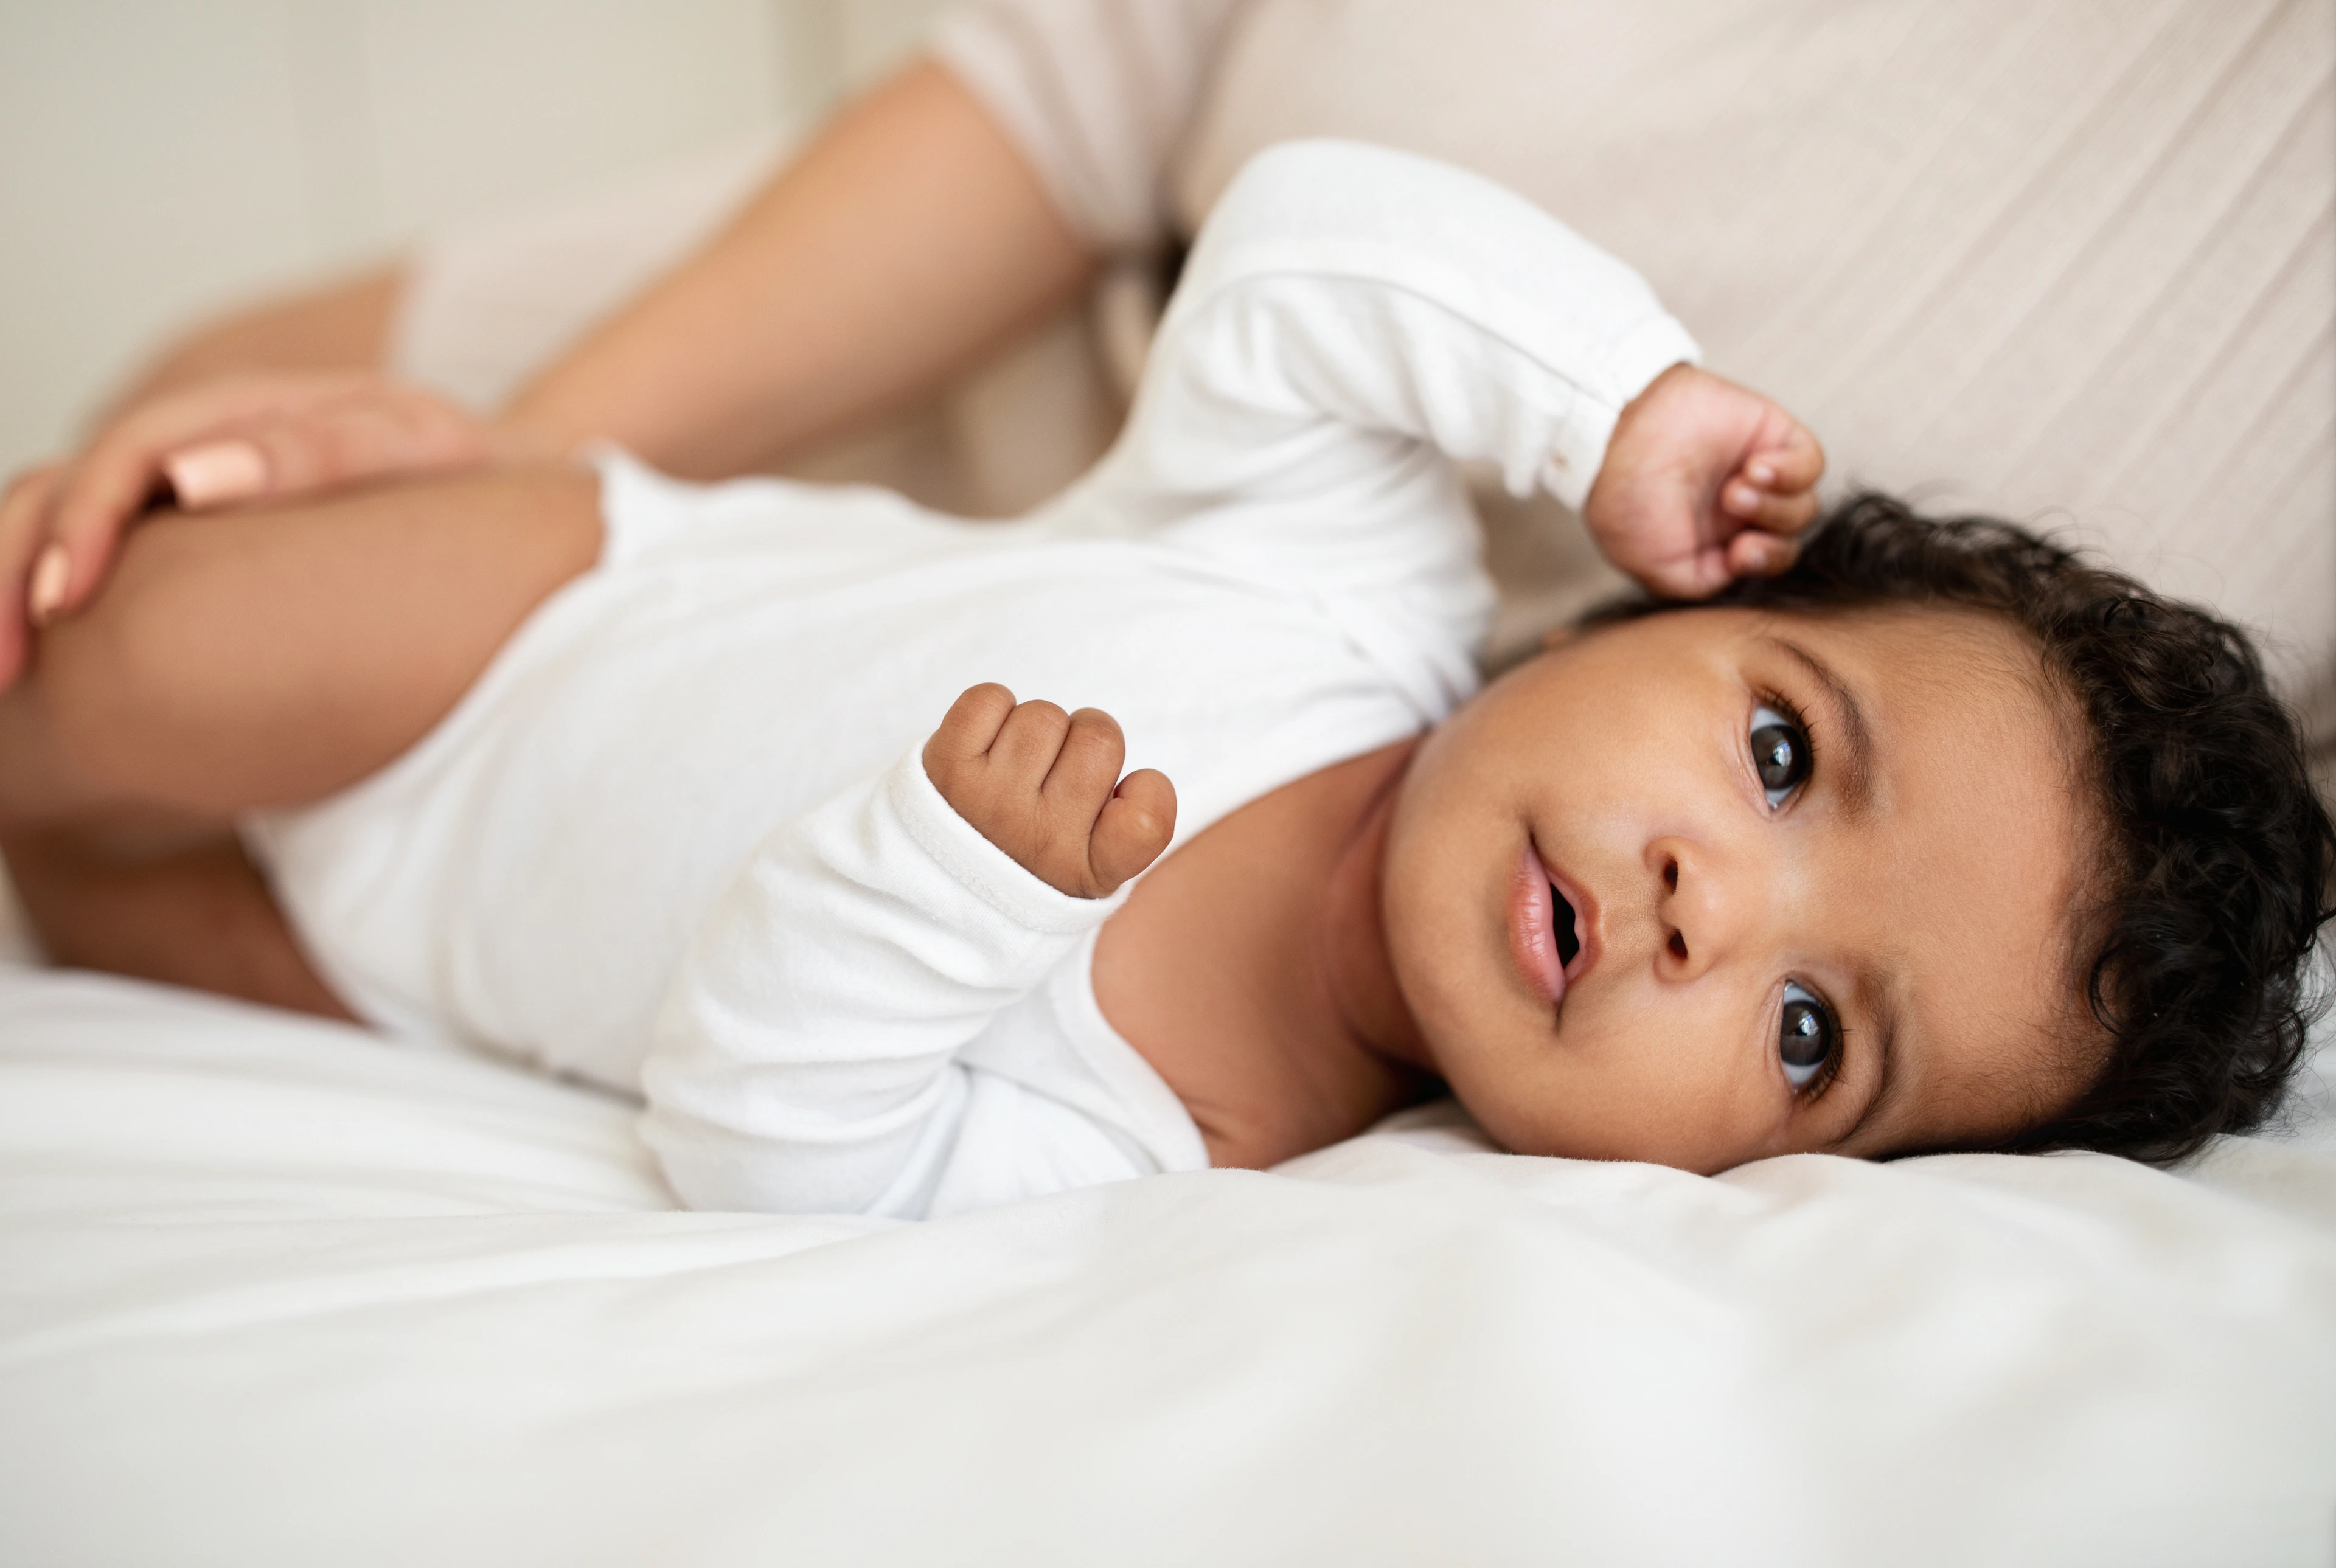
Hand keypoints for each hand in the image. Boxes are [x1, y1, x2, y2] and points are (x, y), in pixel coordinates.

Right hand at [0, 372, 532, 692]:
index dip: (82, 523)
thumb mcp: (417, 446)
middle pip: (62, 489)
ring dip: (9, 599)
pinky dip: (49, 617)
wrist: (508, 484)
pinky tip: (37, 687)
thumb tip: (193, 478)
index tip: (59, 601)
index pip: (127, 453)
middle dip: (8, 571)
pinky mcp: (189, 544)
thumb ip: (316, 452)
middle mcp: (197, 443)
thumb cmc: (468, 469)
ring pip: (55, 527)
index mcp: (245, 409)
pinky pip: (94, 569)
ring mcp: (185, 492)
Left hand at [922, 684, 1176, 898]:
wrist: (936, 878)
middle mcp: (1039, 840)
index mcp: (1088, 872)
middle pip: (1100, 737)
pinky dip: (993, 710)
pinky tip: (990, 748)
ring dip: (1037, 730)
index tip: (1114, 806)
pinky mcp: (946, 767)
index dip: (1143, 791)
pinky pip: (990, 699)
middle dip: (1084, 744)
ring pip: (1045, 715)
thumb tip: (1141, 782)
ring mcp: (990, 802)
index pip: (1146, 820)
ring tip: (1018, 767)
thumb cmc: (1036, 856)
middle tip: (1057, 777)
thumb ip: (1138, 829)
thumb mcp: (1096, 869)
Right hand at [1583, 363, 1825, 599]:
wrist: (1616, 433)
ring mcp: (1759, 474)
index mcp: (1718, 542)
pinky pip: (1809, 463)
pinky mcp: (1772, 435)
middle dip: (1770, 538)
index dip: (1762, 563)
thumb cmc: (1625, 496)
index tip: (1738, 554)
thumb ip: (1700, 582)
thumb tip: (1735, 574)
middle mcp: (1741, 512)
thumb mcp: (1652, 565)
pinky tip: (1755, 467)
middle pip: (1788, 538)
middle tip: (1734, 516)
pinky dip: (1790, 472)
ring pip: (1803, 506)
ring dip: (1773, 504)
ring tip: (1736, 488)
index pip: (1765, 563)